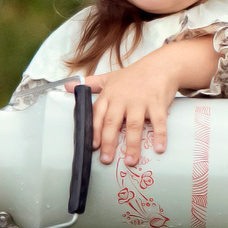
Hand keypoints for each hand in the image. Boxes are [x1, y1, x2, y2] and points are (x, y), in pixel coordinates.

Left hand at [85, 37, 216, 166]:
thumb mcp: (108, 78)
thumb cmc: (133, 76)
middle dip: (109, 142)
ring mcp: (140, 102)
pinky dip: (160, 135)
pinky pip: (158, 122)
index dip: (94, 131)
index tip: (94, 147)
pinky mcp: (157, 104)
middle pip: (113, 123)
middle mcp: (123, 99)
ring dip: (132, 145)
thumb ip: (89, 84)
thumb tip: (67, 86)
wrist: (160, 66)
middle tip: (106, 160)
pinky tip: (159, 149)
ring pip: (134, 126)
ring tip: (130, 161)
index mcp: (109, 95)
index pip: (98, 115)